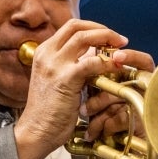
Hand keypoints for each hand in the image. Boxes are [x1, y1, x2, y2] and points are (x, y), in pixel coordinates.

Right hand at [13, 19, 136, 158]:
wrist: (36, 132)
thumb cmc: (49, 112)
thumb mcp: (57, 81)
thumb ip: (72, 66)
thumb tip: (95, 55)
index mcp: (44, 52)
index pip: (71, 27)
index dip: (93, 28)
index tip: (109, 37)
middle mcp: (46, 54)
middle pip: (77, 26)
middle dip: (102, 29)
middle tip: (119, 39)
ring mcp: (54, 65)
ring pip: (84, 37)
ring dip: (107, 39)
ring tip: (122, 49)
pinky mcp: (64, 79)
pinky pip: (91, 62)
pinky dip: (107, 62)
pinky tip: (116, 68)